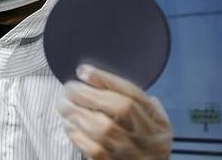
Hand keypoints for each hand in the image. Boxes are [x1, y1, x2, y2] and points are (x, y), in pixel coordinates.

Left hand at [56, 64, 172, 159]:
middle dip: (89, 95)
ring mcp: (133, 155)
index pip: (134, 95)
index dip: (106, 80)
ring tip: (63, 105)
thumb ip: (136, 102)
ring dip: (78, 114)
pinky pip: (95, 150)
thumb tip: (99, 79)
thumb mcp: (152, 123)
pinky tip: (69, 125)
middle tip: (68, 89)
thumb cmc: (145, 146)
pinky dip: (78, 135)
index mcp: (158, 123)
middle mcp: (149, 139)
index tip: (83, 71)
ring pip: (104, 130)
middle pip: (120, 110)